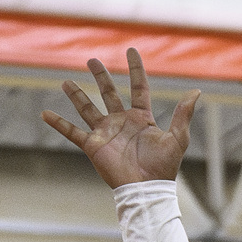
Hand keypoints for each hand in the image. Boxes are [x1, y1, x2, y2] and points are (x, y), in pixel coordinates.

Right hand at [43, 48, 197, 190]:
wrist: (147, 191)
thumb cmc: (164, 168)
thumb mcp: (177, 138)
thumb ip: (183, 114)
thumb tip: (196, 91)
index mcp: (142, 118)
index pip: (138, 87)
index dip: (135, 69)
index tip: (130, 51)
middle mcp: (122, 122)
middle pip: (109, 93)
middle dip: (101, 76)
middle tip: (92, 61)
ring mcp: (106, 133)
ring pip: (88, 108)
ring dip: (76, 95)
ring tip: (65, 81)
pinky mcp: (94, 146)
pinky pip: (72, 132)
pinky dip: (58, 123)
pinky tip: (44, 113)